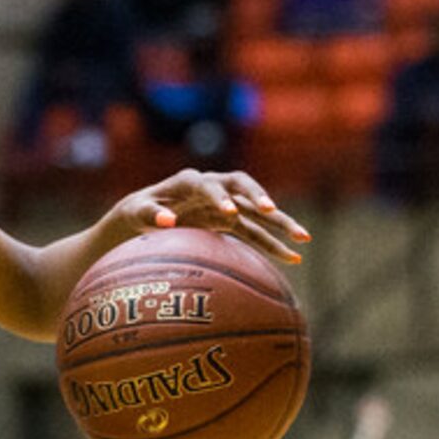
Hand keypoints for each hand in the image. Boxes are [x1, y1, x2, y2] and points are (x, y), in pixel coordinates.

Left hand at [109, 169, 308, 263]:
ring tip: (303, 238)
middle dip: (258, 196)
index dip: (219, 196)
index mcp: (189, 181)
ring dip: (280, 222)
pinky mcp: (231, 221)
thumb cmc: (138, 212)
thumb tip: (167, 220)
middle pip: (243, 187)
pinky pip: (255, 232)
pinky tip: (293, 258)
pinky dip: (272, 244)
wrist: (145, 215)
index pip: (208, 184)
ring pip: (257, 211)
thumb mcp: (136, 213)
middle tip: (271, 210)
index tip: (228, 212)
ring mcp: (226, 203)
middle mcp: (213, 187)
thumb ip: (150, 214)